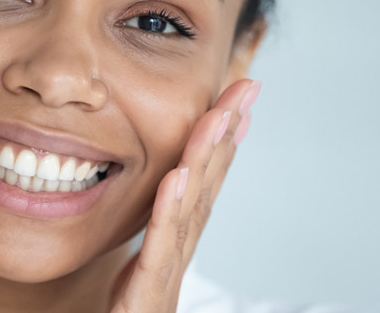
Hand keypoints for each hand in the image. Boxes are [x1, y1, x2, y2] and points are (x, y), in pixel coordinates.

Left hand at [110, 79, 259, 312]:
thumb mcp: (131, 283)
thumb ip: (145, 249)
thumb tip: (153, 207)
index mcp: (171, 252)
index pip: (200, 187)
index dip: (221, 144)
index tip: (236, 101)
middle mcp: (176, 261)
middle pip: (207, 189)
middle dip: (228, 136)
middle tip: (248, 87)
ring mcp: (165, 279)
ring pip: (190, 211)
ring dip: (207, 160)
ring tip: (220, 114)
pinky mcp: (146, 299)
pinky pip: (158, 249)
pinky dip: (169, 212)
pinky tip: (176, 176)